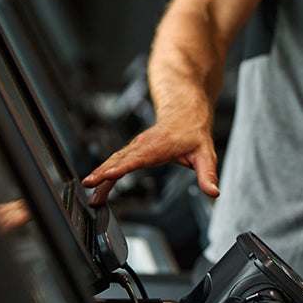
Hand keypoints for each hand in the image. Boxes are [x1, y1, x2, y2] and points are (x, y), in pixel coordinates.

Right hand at [82, 115, 219, 205]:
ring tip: (89, 191)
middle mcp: (143, 145)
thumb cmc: (194, 133)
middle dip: (102, 173)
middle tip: (89, 187)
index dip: (122, 167)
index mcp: (159, 146)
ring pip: (113, 160)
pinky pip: (115, 160)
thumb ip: (208, 174)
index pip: (138, 158)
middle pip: (119, 160)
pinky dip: (104, 171)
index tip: (107, 175)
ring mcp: (136, 146)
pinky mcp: (132, 149)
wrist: (185, 111)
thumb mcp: (206, 154)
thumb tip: (213, 191)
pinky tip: (97, 184)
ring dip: (99, 174)